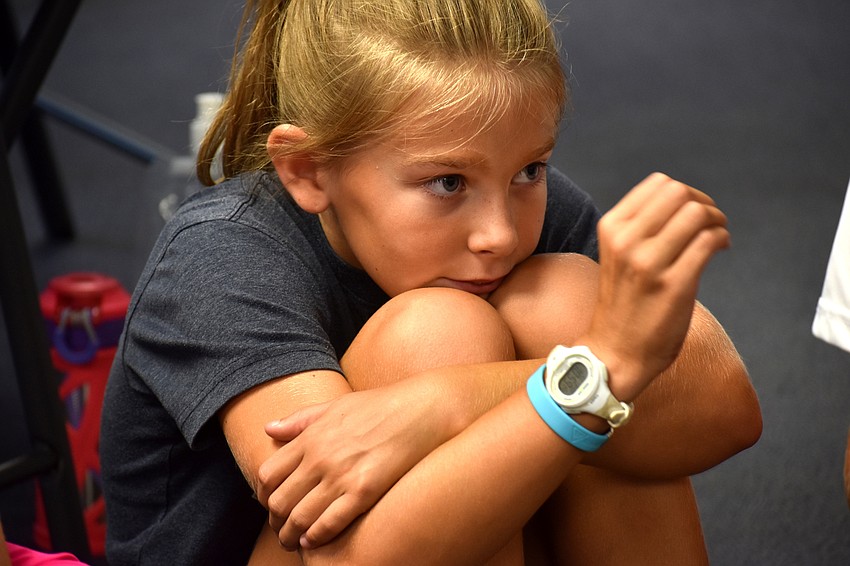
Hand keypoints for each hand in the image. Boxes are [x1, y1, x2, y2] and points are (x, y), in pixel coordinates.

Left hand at [257, 381, 447, 550]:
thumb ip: (300, 420)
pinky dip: (316, 537)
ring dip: (291, 535)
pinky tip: (314, 540)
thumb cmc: (380, 406)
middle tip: (281, 529)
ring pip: (300, 517)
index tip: (269, 505)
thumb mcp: (335, 405)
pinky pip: (329, 523)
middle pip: (279, 501)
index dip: (263, 496)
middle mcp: (320, 458)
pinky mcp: (363, 492)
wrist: (421, 410)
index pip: (268, 475)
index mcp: (311, 437)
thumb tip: (270, 428)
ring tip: (294, 541)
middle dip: (275, 521)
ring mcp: (341, 476)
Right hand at [586, 173, 729, 400]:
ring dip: (717, 220)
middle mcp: (627, 241)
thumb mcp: (618, 254)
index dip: (685, 193)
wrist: (614, 352)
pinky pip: (709, 242)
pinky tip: (721, 249)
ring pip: (697, 214)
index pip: (659, 184)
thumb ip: (640, 227)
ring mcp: (649, 264)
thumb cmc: (622, 304)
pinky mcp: (674, 285)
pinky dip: (722, 239)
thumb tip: (682, 200)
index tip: (692, 211)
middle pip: (680, 194)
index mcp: (611, 228)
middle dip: (704, 203)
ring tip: (718, 237)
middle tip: (711, 222)